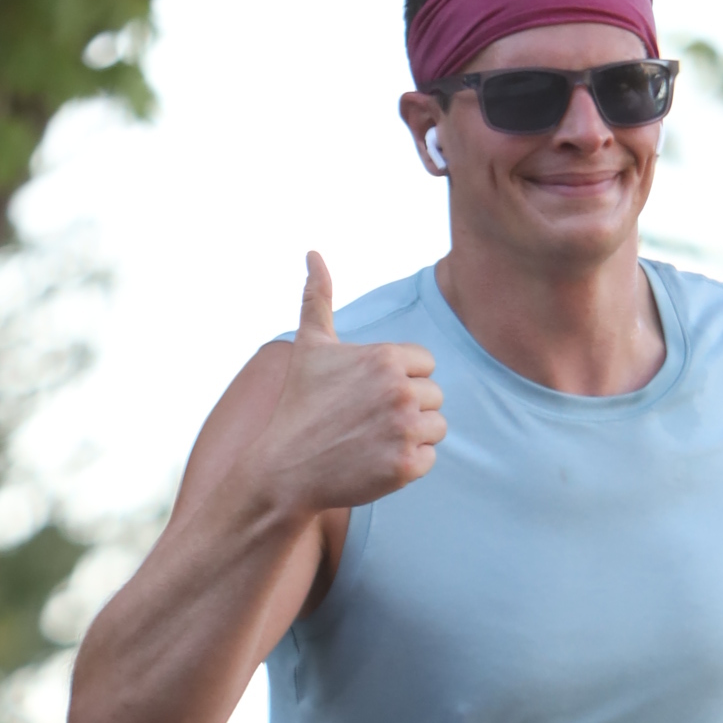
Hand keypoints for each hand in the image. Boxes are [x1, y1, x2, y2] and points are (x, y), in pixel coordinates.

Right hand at [261, 252, 445, 519]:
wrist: (285, 470)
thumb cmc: (299, 406)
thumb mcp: (310, 347)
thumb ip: (318, 298)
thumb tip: (312, 252)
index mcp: (386, 358)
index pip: (425, 365)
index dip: (399, 380)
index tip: (367, 395)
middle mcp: (400, 390)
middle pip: (434, 396)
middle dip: (406, 409)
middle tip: (366, 421)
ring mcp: (405, 430)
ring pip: (437, 427)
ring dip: (411, 436)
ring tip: (372, 440)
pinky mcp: (406, 467)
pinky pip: (430, 458)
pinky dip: (408, 464)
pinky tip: (375, 461)